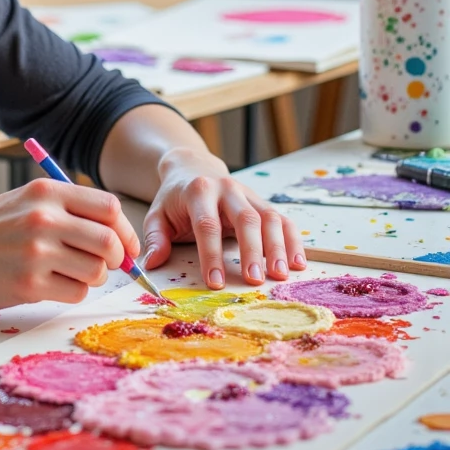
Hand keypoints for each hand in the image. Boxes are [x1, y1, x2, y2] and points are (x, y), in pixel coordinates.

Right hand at [0, 178, 142, 309]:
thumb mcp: (19, 203)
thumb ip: (64, 210)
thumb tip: (115, 234)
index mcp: (44, 192)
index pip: (108, 207)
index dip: (125, 230)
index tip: (126, 246)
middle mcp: (43, 218)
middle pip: (110, 241)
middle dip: (116, 259)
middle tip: (104, 266)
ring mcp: (36, 252)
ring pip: (97, 272)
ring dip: (91, 278)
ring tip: (65, 274)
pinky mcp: (28, 285)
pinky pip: (75, 294)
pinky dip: (70, 293)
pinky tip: (47, 286)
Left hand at [141, 147, 305, 288]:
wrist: (193, 167)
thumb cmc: (175, 198)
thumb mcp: (157, 215)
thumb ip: (155, 238)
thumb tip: (152, 264)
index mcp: (199, 192)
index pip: (207, 225)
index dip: (212, 254)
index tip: (215, 282)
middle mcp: (227, 189)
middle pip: (245, 219)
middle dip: (251, 251)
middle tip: (254, 280)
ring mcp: (248, 194)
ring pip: (269, 218)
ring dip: (277, 247)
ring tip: (281, 274)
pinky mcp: (262, 202)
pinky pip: (282, 220)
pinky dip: (292, 240)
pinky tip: (297, 262)